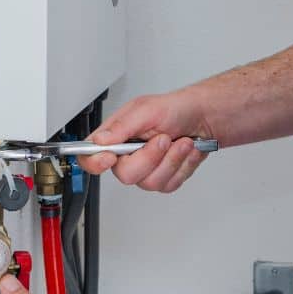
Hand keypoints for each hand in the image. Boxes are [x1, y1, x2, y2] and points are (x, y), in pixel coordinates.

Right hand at [79, 89, 215, 192]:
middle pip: (125, 175)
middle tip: (164, 139)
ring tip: (182, 142)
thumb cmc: (175, 109)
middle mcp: (127, 155)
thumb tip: (100, 140)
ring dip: (172, 160)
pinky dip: (183, 165)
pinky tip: (186, 151)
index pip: (90, 156)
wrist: (203, 117)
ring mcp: (146, 169)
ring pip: (151, 182)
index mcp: (115, 136)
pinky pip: (169, 184)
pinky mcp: (164, 178)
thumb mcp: (148, 109)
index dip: (95, 162)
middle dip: (150, 157)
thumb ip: (122, 126)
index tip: (110, 157)